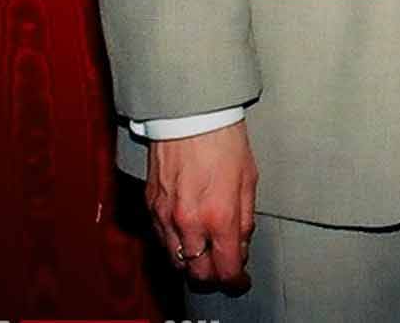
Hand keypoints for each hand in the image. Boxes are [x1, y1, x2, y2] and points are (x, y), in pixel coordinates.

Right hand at [147, 121, 257, 287]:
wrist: (191, 117)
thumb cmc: (223, 142)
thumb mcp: (248, 182)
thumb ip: (244, 220)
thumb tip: (241, 246)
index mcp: (219, 217)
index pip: (225, 269)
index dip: (234, 281)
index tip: (239, 282)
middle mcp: (189, 223)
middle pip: (197, 273)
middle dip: (213, 277)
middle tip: (223, 271)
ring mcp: (166, 217)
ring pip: (176, 260)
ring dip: (192, 262)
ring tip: (206, 253)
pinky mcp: (150, 207)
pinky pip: (162, 239)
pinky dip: (176, 244)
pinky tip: (188, 234)